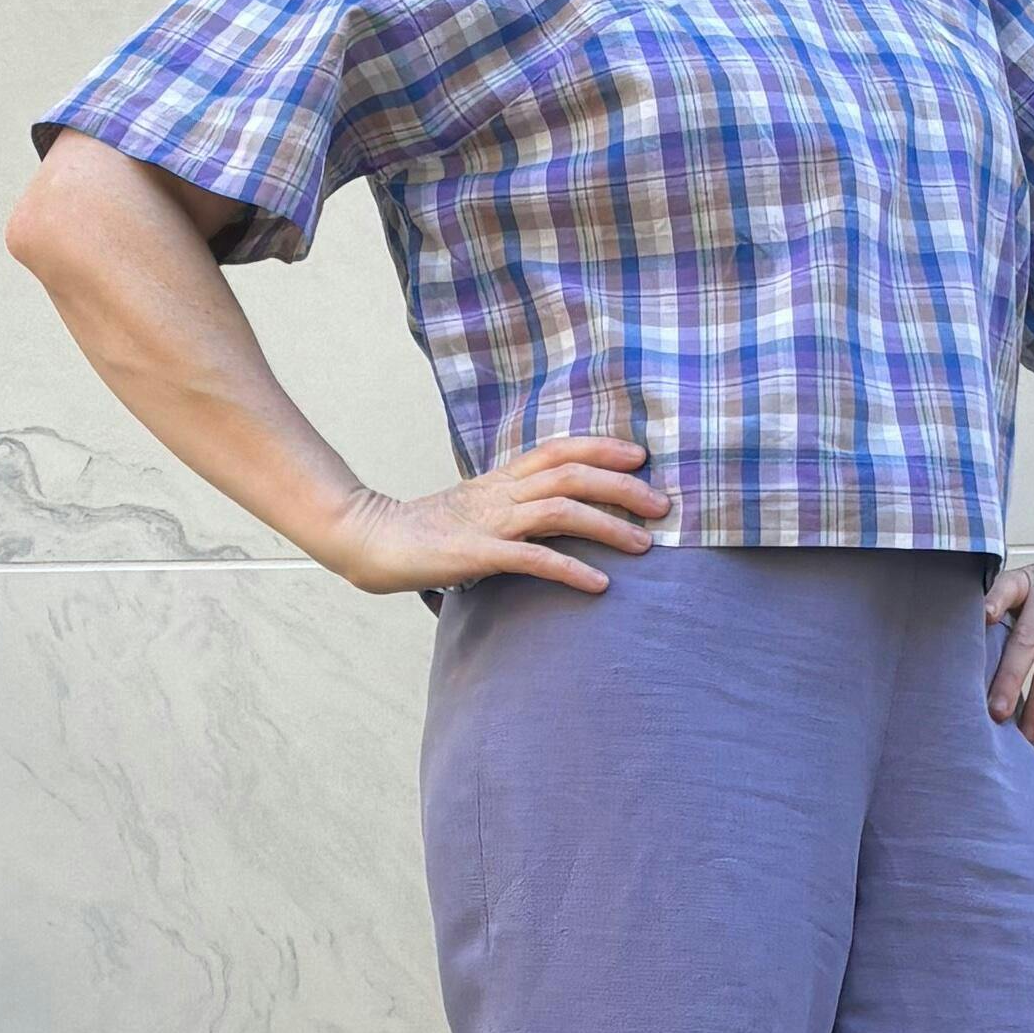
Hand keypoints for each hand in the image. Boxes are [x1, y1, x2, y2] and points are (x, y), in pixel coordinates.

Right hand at [322, 433, 671, 600]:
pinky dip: (572, 569)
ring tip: (645, 545)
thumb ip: (512, 509)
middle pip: (571, 475)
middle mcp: (500, 492)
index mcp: (500, 479)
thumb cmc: (424, 533)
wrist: (371, 542)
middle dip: (623, 486)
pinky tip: (600, 584)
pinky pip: (533, 558)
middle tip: (662, 504)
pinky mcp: (478, 554)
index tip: (641, 455)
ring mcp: (489, 521)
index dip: (602, 448)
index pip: (559, 451)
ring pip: (561, 510)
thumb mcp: (475, 511)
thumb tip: (552, 519)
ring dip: (609, 525)